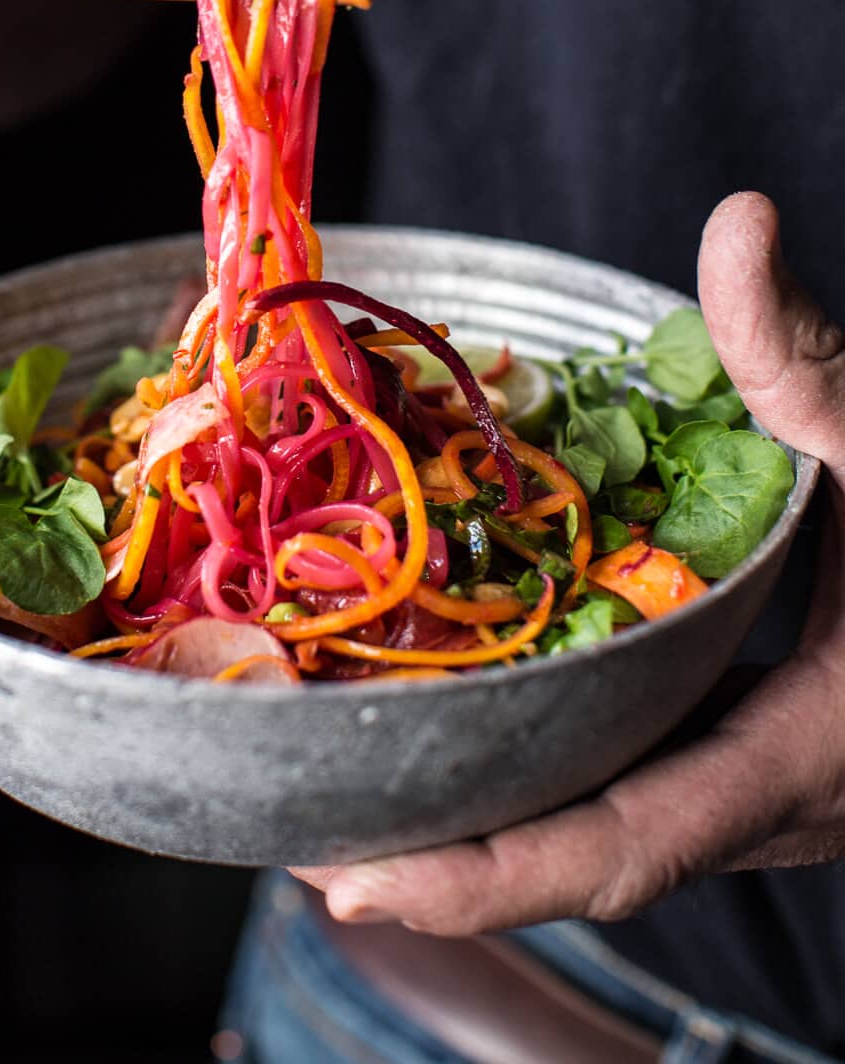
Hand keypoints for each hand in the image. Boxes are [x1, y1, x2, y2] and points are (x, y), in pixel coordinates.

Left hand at [292, 192, 844, 931]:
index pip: (625, 842)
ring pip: (603, 828)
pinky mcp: (747, 753)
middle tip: (302, 826)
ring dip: (479, 820)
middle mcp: (772, 799)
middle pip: (585, 852)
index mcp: (805, 750)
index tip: (352, 877)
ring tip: (351, 782)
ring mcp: (758, 786)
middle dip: (444, 857)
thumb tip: (739, 220)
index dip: (484, 872)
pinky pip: (628, 782)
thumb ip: (805, 350)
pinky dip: (538, 768)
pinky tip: (464, 723)